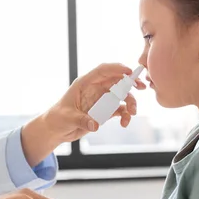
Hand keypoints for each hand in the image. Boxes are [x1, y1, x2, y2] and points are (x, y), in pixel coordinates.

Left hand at [21, 63, 145, 165]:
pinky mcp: (104, 111)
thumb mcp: (67, 118)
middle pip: (117, 81)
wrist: (56, 130)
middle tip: (141, 87)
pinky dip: (125, 116)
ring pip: (121, 96)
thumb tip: (96, 125)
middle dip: (130, 83)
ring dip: (130, 102)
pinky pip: (119, 110)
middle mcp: (95, 89)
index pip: (103, 71)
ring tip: (132, 113)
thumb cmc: (57, 118)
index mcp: (85, 83)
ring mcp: (101, 100)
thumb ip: (82, 120)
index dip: (117, 68)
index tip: (129, 72)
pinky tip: (124, 124)